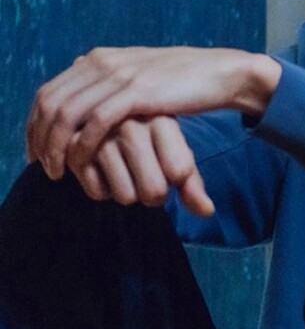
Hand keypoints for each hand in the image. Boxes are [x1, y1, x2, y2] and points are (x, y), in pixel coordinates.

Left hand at [26, 46, 280, 179]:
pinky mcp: (138, 92)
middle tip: (42, 167)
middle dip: (38, 138)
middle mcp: (102, 63)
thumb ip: (112, 79)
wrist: (221, 73)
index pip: (49, 91)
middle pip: (50, 102)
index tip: (36, 152)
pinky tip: (82, 164)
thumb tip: (85, 84)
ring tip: (58, 172)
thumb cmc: (184, 80)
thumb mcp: (140, 73)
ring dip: (56, 146)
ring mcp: (119, 76)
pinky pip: (96, 122)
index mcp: (99, 58)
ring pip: (67, 113)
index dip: (35, 124)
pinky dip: (83, 146)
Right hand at [73, 116, 214, 217]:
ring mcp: (100, 136)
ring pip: (126, 197)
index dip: (178, 181)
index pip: (180, 172)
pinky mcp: (74, 149)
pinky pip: (98, 194)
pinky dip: (102, 190)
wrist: (100, 116)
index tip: (172, 170)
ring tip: (124, 172)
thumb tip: (207, 212)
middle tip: (148, 179)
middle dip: (153, 195)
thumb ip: (192, 183)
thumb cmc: (149, 139)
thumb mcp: (174, 150)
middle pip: (154, 191)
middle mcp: (131, 125)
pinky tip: (102, 171)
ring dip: (127, 193)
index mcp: (161, 120)